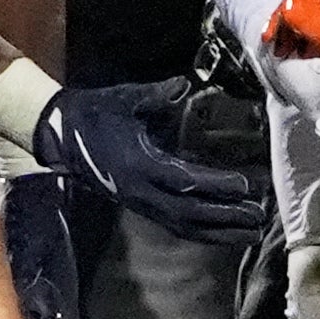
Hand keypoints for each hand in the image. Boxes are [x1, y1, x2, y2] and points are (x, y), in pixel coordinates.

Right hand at [30, 77, 271, 245]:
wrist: (59, 134)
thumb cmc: (95, 113)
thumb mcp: (124, 100)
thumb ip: (156, 95)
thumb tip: (184, 84)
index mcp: (138, 163)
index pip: (184, 180)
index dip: (216, 185)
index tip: (246, 185)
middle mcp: (140, 191)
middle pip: (189, 212)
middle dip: (226, 217)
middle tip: (260, 218)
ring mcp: (138, 202)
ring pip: (183, 225)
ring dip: (219, 232)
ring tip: (251, 233)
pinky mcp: (138, 206)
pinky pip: (174, 225)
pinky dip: (201, 232)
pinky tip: (223, 233)